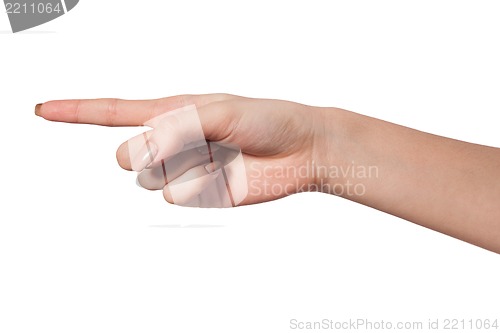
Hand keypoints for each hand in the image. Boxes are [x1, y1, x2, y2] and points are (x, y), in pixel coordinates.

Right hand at [36, 94, 326, 205]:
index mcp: (172, 111)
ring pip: (156, 180)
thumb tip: (128, 158)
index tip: (43, 110)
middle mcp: (173, 141)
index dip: (77, 111)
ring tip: (224, 154)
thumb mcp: (218, 112)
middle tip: (197, 140)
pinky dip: (202, 186)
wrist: (300, 150)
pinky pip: (180, 196)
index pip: (115, 111)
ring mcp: (183, 169)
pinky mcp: (199, 194)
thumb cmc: (264, 118)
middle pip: (132, 156)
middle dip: (153, 152)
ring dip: (186, 167)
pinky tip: (229, 173)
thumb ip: (172, 130)